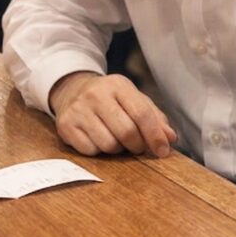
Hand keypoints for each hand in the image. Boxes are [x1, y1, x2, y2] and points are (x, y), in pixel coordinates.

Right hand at [49, 72, 176, 157]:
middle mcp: (96, 95)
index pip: (142, 114)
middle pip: (126, 132)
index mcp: (118, 85)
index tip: (163, 151)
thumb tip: (170, 138)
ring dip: (117, 149)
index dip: (155, 136)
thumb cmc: (111, 98)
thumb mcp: (134, 99)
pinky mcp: (65, 125)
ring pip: (108, 144)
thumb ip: (154, 117)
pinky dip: (99, 151)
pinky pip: (90, 151)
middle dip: (137, 145)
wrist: (72, 90)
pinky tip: (97, 139)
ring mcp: (79, 110)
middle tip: (137, 147)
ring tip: (115, 139)